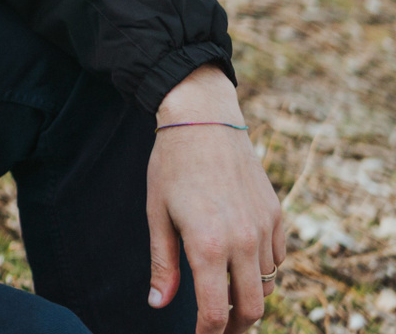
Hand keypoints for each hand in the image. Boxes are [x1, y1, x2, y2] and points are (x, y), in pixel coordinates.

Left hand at [147, 66, 285, 333]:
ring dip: (249, 295)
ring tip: (227, 295)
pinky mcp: (276, 216)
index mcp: (207, 246)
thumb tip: (158, 304)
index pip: (215, 311)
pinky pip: (277, 257)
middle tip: (219, 328)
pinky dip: (262, 268)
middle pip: (252, 308)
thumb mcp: (157, 215)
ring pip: (267, 283)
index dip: (208, 333)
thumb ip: (162, 265)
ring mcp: (263, 229)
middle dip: (236, 326)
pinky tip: (242, 260)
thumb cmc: (171, 167)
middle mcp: (242, 242)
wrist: (203, 122)